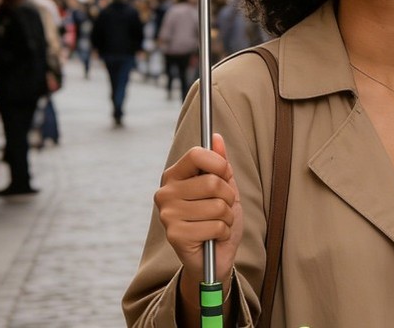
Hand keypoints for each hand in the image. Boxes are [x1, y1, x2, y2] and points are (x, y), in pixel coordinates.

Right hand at [154, 134, 242, 290]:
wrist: (214, 257)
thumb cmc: (217, 217)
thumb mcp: (224, 186)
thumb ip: (219, 162)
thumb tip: (216, 137)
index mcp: (174, 175)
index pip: (196, 154)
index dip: (218, 163)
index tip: (224, 174)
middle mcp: (166, 193)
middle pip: (212, 182)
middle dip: (228, 196)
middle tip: (223, 206)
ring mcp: (168, 215)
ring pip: (217, 206)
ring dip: (227, 216)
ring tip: (218, 222)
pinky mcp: (175, 236)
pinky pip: (215, 226)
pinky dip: (223, 232)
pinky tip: (214, 237)